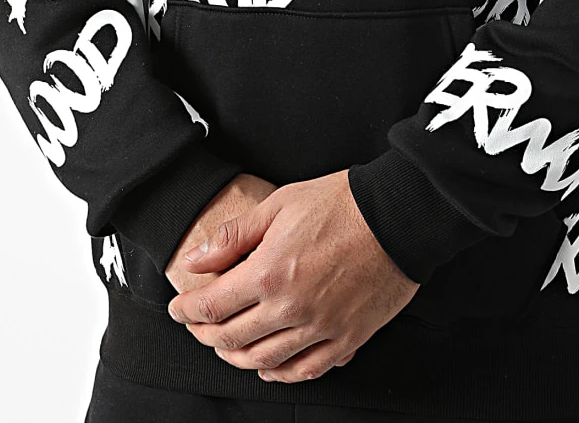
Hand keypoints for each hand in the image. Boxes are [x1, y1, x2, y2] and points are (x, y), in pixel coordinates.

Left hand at [166, 169, 419, 382]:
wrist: (399, 216)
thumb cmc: (342, 203)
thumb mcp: (280, 204)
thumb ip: (234, 236)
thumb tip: (197, 259)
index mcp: (269, 273)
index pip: (213, 305)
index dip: (188, 310)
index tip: (178, 307)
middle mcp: (290, 308)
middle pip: (232, 339)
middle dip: (206, 334)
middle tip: (197, 325)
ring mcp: (320, 328)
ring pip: (264, 361)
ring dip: (237, 357)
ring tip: (226, 346)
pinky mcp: (347, 338)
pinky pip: (306, 369)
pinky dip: (280, 374)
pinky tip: (269, 367)